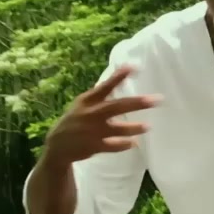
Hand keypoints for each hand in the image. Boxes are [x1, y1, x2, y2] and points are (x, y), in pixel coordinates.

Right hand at [45, 65, 160, 164]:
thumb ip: (99, 94)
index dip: (119, 76)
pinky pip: (112, 146)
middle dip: (137, 103)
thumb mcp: (82, 104)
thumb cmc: (75, 120)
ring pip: (117, 128)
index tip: (134, 67)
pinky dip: (123, 144)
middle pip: (117, 107)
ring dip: (133, 128)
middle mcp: (90, 114)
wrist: (57, 145)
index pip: (105, 86)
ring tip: (148, 126)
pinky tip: (134, 143)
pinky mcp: (93, 146)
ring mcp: (92, 131)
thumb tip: (118, 78)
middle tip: (156, 100)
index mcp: (87, 100)